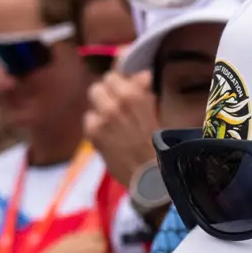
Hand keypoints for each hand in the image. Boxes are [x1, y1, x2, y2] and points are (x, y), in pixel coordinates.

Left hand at [85, 71, 160, 187]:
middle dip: (108, 92)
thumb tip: (140, 76)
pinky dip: (96, 123)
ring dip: (101, 106)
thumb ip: (145, 93)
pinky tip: (107, 133)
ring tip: (112, 119)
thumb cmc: (161, 146)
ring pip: (93, 100)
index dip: (120, 82)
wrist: (151, 177)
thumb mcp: (158, 113)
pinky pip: (89, 118)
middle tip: (117, 103)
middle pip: (100, 85)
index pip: (115, 75)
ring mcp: (101, 118)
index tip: (126, 89)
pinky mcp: (93, 133)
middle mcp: (114, 103)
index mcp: (134, 95)